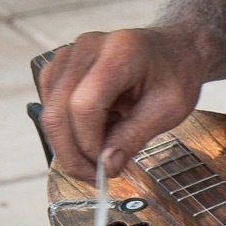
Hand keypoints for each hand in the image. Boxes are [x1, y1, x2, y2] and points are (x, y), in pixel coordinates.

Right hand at [39, 27, 205, 183]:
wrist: (172, 50)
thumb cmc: (175, 75)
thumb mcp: (168, 110)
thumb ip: (134, 137)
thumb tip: (106, 167)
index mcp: (118, 53)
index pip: (84, 105)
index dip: (90, 144)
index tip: (107, 168)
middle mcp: (86, 48)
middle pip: (58, 111)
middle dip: (73, 154)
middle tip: (96, 177)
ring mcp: (69, 56)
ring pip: (50, 112)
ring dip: (70, 145)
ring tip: (103, 154)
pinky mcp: (62, 68)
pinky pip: (52, 107)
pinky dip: (69, 131)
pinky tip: (96, 134)